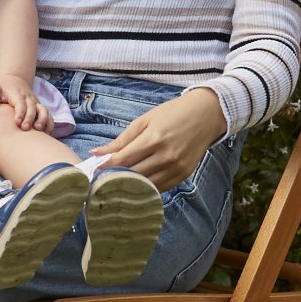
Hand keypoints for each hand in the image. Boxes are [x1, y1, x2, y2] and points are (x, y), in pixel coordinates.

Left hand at [0, 71, 50, 131]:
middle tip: (25, 129)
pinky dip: (50, 122)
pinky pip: (48, 114)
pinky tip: (48, 133)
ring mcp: (36, 102)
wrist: (15, 79)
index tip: (17, 122)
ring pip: (44, 110)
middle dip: (31, 118)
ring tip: (39, 130)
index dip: (21, 112)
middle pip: (33, 108)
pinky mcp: (40, 107)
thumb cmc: (2, 87)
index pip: (21, 103)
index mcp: (17, 94)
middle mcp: (29, 98)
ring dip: (43, 120)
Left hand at [93, 89, 226, 190]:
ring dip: (129, 186)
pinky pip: (160, 187)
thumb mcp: (144, 120)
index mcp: (153, 139)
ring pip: (146, 185)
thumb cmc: (172, 113)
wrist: (206, 115)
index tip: (94, 171)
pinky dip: (147, 187)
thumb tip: (97, 153)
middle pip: (133, 174)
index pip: (123, 160)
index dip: (105, 168)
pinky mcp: (184, 175)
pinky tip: (136, 184)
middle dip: (114, 178)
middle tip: (100, 180)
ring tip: (116, 184)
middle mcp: (166, 156)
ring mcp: (176, 167)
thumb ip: (121, 139)